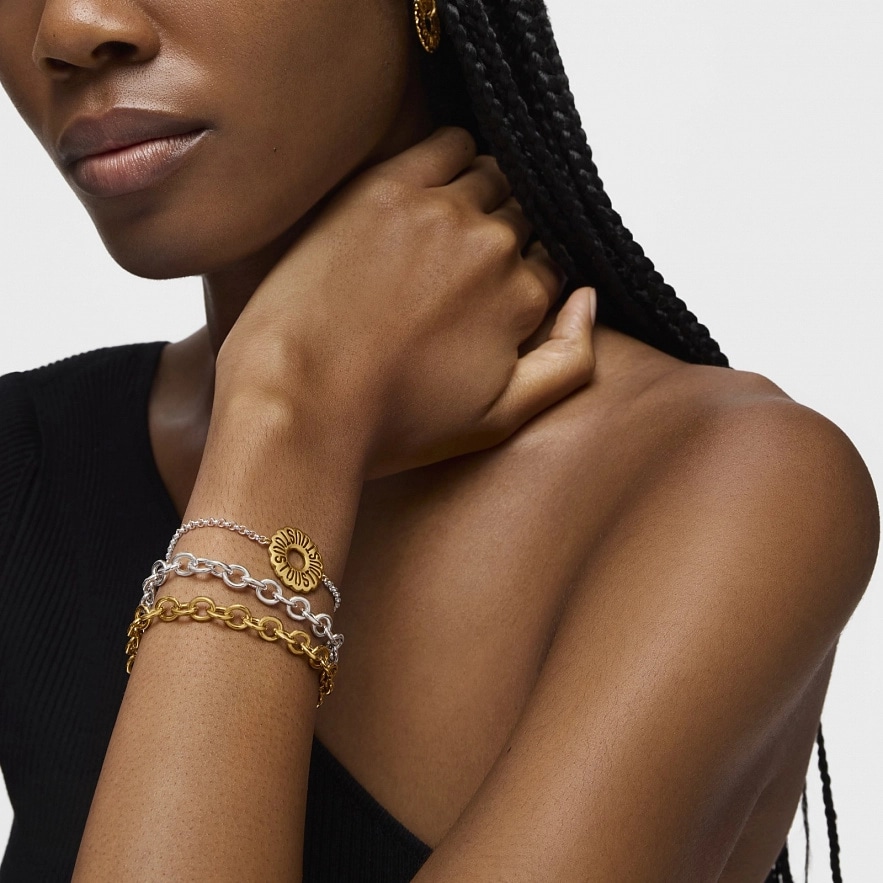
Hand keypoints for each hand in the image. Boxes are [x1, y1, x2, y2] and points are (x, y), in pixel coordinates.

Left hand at [216, 127, 596, 477]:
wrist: (299, 400)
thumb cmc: (391, 419)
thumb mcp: (499, 421)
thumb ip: (569, 363)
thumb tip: (589, 299)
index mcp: (521, 299)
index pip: (550, 265)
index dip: (526, 277)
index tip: (493, 290)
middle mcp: (491, 247)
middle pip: (524, 219)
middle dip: (507, 237)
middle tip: (466, 263)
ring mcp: (439, 211)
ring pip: (493, 177)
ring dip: (484, 195)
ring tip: (450, 226)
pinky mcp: (385, 188)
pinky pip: (447, 143)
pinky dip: (455, 154)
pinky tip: (437, 183)